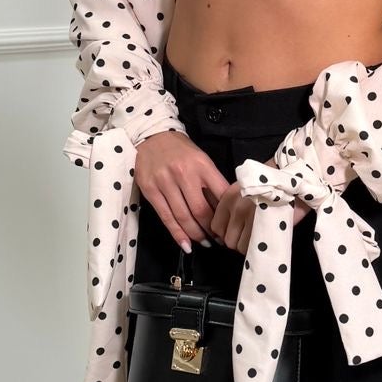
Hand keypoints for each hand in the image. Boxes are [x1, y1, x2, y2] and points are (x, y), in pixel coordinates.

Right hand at [134, 131, 308, 254]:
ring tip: (206, 243)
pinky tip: (186, 245)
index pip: (220, 194)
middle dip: (212, 229)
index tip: (232, 225)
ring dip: (196, 234)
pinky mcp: (150, 190)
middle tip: (219, 240)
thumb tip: (225, 208)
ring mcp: (164, 182)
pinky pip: (166, 217)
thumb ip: (212, 181)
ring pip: (183, 216)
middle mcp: (183, 173)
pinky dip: (177, 234)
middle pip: (201, 210)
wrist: (151, 136)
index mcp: (202, 165)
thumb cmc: (181, 150)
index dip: (227, 214)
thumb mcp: (202, 159)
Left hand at [209, 182, 309, 255]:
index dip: (226, 233)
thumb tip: (228, 233)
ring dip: (248, 246)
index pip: (216, 227)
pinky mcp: (265, 225)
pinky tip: (264, 241)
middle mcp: (237, 207)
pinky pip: (253, 248)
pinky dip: (257, 249)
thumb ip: (234, 209)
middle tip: (251, 237)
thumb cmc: (272, 186)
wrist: (296, 179)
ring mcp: (251, 217)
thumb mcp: (247, 191)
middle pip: (228, 240)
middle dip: (238, 242)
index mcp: (229, 197)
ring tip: (260, 238)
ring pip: (240, 246)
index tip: (237, 233)